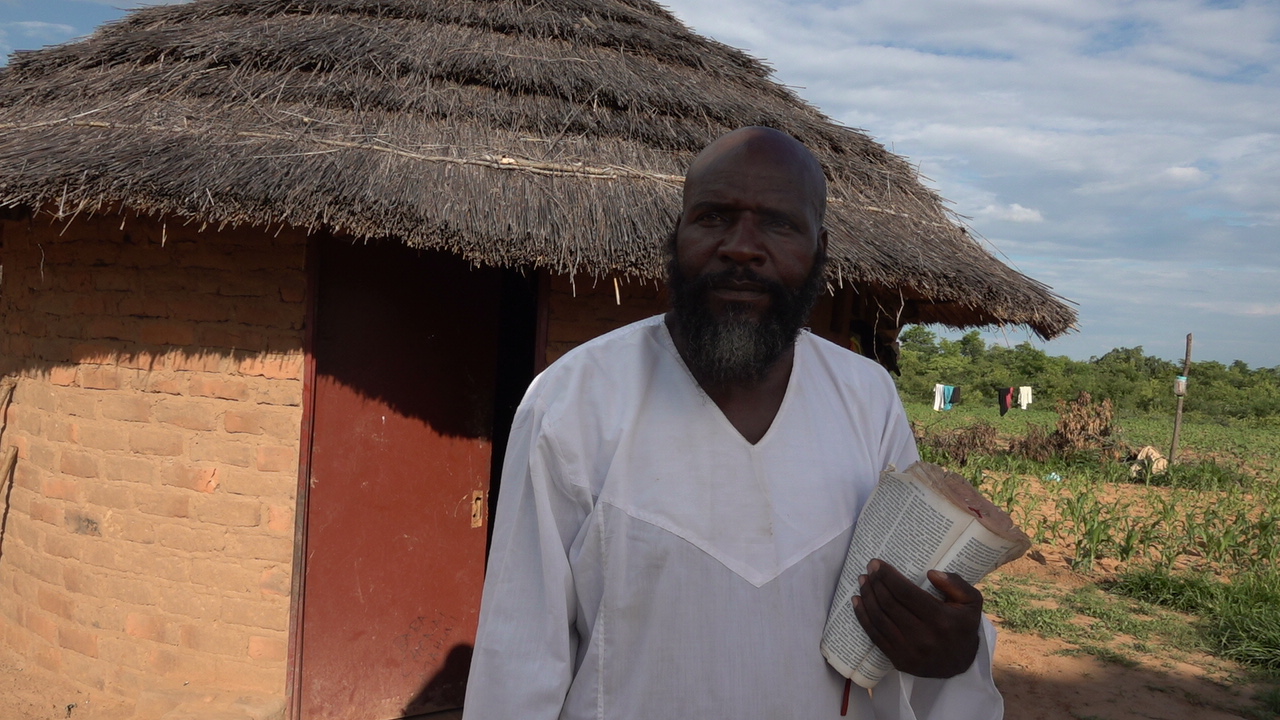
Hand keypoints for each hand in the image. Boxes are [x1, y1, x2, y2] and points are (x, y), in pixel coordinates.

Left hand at [852, 559, 982, 677]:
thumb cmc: (963, 627)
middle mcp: (924, 636)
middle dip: (875, 583)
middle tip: (869, 568)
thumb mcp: (971, 602)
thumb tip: (931, 573)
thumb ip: (956, 583)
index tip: (877, 563)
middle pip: (889, 604)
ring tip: (862, 581)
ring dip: (867, 597)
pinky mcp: (899, 660)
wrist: (961, 666)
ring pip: (879, 619)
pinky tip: (857, 602)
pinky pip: (875, 636)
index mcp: (941, 619)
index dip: (888, 576)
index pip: (906, 593)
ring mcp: (909, 651)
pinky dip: (862, 617)